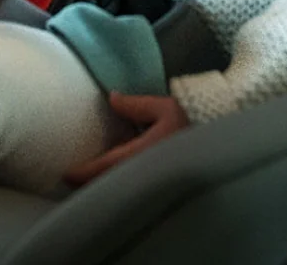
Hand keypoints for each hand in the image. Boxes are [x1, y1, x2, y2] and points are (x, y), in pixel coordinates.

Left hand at [64, 92, 189, 185]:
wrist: (220, 143)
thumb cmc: (193, 122)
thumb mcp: (166, 108)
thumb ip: (136, 105)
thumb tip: (111, 98)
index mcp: (142, 154)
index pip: (105, 167)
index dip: (83, 173)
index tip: (66, 174)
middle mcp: (144, 173)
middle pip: (108, 184)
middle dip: (90, 183)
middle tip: (72, 180)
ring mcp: (150, 183)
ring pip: (119, 189)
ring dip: (103, 185)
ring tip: (88, 181)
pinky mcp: (158, 186)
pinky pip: (130, 188)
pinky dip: (117, 184)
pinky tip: (113, 179)